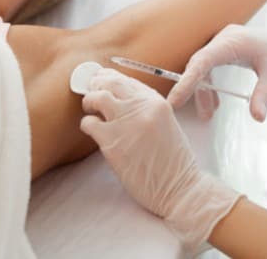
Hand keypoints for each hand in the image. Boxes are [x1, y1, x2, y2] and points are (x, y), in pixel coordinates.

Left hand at [80, 69, 241, 252]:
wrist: (180, 189)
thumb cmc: (174, 163)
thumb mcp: (166, 124)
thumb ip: (146, 109)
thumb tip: (120, 100)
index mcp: (157, 103)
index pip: (128, 80)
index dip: (111, 78)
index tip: (102, 80)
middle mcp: (141, 108)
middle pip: (110, 82)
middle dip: (96, 83)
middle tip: (90, 89)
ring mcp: (126, 123)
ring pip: (97, 97)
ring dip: (89, 100)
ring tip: (88, 108)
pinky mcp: (112, 142)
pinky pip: (89, 123)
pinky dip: (86, 124)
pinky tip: (91, 129)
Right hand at [168, 24, 266, 121]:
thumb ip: (264, 96)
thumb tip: (256, 117)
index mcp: (232, 42)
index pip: (202, 61)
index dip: (186, 81)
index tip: (174, 99)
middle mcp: (224, 40)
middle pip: (198, 65)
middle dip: (191, 88)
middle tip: (178, 108)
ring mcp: (224, 43)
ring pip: (203, 68)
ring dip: (202, 91)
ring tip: (207, 115)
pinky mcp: (227, 49)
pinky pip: (210, 67)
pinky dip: (210, 85)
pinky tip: (214, 104)